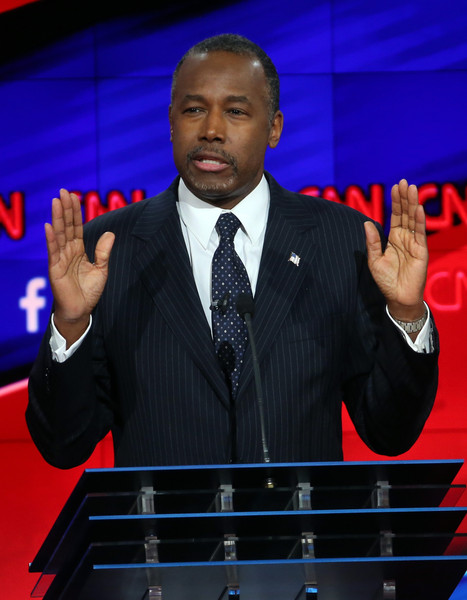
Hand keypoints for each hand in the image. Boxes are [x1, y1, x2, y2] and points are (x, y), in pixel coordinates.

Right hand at [45, 189, 114, 344]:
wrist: (81, 310)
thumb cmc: (89, 291)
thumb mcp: (101, 269)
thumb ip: (104, 252)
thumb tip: (110, 233)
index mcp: (78, 250)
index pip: (77, 226)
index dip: (75, 211)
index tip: (74, 196)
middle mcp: (68, 252)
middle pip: (67, 226)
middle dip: (65, 209)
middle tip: (63, 191)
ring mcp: (60, 259)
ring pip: (59, 235)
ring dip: (58, 218)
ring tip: (56, 202)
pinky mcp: (55, 269)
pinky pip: (53, 252)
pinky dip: (51, 239)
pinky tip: (49, 226)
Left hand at [364, 179, 427, 322]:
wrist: (398, 297)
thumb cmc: (386, 281)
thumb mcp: (374, 260)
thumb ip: (372, 242)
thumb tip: (366, 223)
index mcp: (393, 239)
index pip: (395, 216)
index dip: (395, 202)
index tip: (394, 187)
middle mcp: (405, 238)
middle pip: (405, 214)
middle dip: (404, 198)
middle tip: (403, 182)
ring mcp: (414, 243)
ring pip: (413, 220)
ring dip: (412, 204)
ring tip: (411, 189)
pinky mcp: (421, 251)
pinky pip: (420, 233)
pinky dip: (419, 220)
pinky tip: (417, 208)